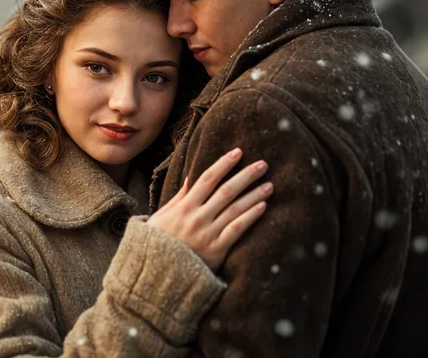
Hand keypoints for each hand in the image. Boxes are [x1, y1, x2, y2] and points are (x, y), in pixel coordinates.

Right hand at [146, 148, 271, 269]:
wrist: (158, 274)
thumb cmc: (159, 243)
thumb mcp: (162, 216)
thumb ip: (178, 198)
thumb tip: (189, 178)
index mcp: (183, 207)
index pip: (207, 179)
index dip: (224, 164)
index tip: (238, 152)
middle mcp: (197, 217)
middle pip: (226, 191)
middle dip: (246, 175)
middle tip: (263, 164)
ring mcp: (208, 234)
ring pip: (235, 209)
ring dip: (254, 195)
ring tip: (269, 185)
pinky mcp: (216, 250)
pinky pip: (237, 230)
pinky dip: (250, 217)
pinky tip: (262, 207)